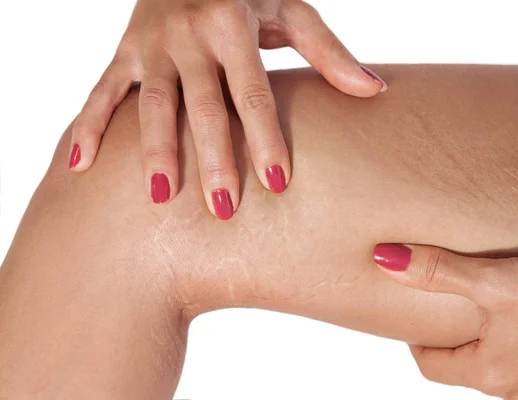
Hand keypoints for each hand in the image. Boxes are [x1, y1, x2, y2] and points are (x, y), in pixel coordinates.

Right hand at [68, 0, 386, 216]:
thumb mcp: (290, 10)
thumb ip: (327, 50)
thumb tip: (374, 90)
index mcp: (232, 23)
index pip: (253, 91)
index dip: (265, 136)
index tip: (277, 182)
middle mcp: (187, 34)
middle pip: (203, 106)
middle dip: (212, 158)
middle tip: (224, 208)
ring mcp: (149, 46)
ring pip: (151, 106)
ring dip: (153, 152)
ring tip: (161, 198)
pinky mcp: (122, 54)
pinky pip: (101, 94)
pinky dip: (88, 128)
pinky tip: (79, 168)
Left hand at [373, 243, 517, 398]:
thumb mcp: (497, 283)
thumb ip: (440, 272)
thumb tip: (387, 260)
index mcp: (489, 374)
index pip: (432, 367)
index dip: (417, 342)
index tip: (416, 319)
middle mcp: (515, 391)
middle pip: (464, 366)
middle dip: (452, 338)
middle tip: (447, 307)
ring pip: (499, 364)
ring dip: (488, 339)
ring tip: (488, 306)